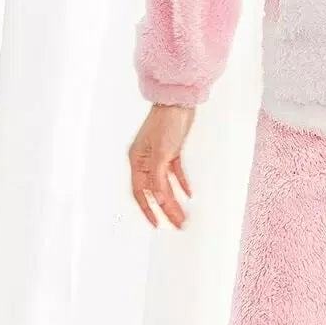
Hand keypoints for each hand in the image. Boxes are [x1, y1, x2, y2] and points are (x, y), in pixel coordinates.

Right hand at [129, 103, 195, 228]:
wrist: (178, 101)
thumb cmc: (166, 122)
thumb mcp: (161, 154)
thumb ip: (158, 178)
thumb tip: (158, 200)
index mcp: (137, 161)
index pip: (141, 192)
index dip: (148, 210)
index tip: (158, 224)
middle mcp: (145, 160)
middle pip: (155, 191)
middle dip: (166, 209)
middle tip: (177, 224)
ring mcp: (158, 156)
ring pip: (165, 184)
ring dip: (174, 200)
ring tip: (183, 214)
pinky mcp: (171, 150)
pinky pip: (174, 173)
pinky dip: (181, 183)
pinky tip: (188, 193)